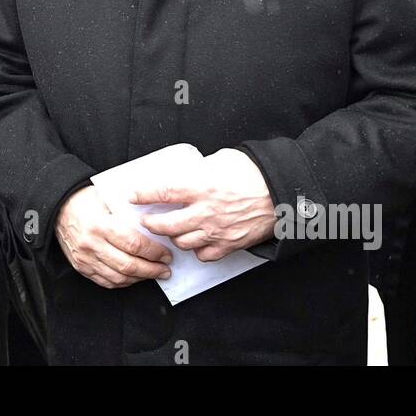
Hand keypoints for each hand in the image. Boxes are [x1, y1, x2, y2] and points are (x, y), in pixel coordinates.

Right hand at [54, 186, 171, 288]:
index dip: (154, 253)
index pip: (134, 245)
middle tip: (165, 269)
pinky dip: (123, 282)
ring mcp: (85, 258)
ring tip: (153, 274)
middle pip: (128, 265)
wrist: (58, 207)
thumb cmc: (85, 199)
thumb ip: (129, 213)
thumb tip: (156, 226)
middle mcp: (91, 244)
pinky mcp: (81, 267)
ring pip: (118, 277)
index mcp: (100, 225)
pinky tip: (134, 277)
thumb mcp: (107, 199)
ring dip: (140, 279)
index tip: (166, 254)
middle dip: (152, 270)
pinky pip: (106, 281)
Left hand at [133, 147, 276, 261]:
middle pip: (166, 225)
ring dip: (173, 237)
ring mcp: (216, 231)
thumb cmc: (256, 173)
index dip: (143, 195)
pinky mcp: (229, 244)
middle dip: (151, 224)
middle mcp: (206, 211)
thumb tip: (187, 172)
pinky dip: (196, 250)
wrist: (284, 193)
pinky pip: (203, 255)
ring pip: (181, 242)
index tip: (132, 196)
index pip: (163, 192)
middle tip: (145, 220)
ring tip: (171, 230)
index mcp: (202, 187)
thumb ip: (201, 169)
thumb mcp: (222, 161)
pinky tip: (196, 241)